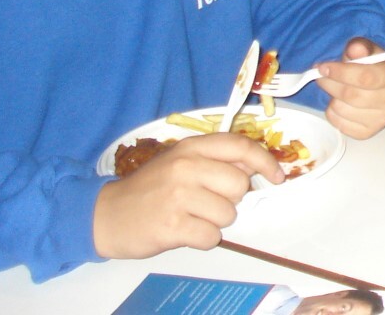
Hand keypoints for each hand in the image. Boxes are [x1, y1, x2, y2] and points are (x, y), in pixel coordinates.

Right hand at [92, 133, 282, 258]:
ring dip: (215, 221)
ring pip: (228, 214)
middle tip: (207, 202)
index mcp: (191, 148)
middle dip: (231, 199)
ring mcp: (178, 196)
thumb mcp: (180, 161)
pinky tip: (183, 231)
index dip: (265, 162)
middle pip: (239, 186)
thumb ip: (215, 160)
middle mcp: (186, 167)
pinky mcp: (172, 226)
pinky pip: (211, 237)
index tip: (277, 176)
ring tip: (190, 216)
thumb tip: (255, 167)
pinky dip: (202, 238)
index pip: (241, 147)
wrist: (107, 214)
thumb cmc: (150, 188)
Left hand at [317, 37, 384, 138]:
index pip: (365, 77)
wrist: (380, 84)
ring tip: (334, 87)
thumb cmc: (373, 65)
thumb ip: (361, 47)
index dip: (341, 72)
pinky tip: (338, 102)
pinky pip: (339, 124)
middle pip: (351, 95)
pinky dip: (332, 112)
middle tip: (320, 75)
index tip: (324, 67)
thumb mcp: (369, 51)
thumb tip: (354, 48)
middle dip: (330, 83)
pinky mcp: (368, 132)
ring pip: (342, 109)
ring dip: (331, 97)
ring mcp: (382, 119)